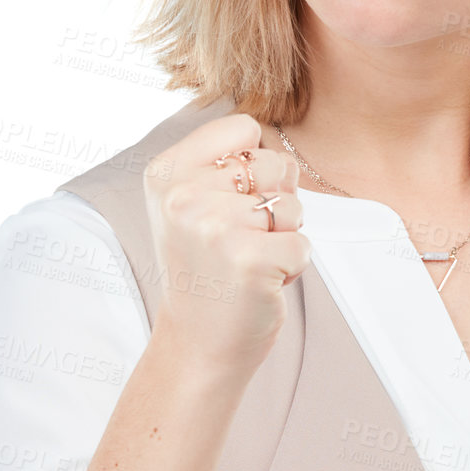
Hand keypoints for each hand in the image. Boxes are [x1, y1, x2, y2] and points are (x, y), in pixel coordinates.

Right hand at [143, 112, 310, 372]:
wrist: (196, 343)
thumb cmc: (205, 268)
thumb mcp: (189, 203)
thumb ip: (224, 161)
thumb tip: (280, 141)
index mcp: (166, 172)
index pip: (244, 127)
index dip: (252, 165)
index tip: (227, 202)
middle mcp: (184, 196)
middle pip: (275, 164)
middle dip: (271, 203)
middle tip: (237, 240)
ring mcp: (216, 229)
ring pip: (292, 204)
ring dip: (282, 235)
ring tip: (246, 260)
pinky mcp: (251, 262)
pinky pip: (303, 243)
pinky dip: (292, 265)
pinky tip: (259, 282)